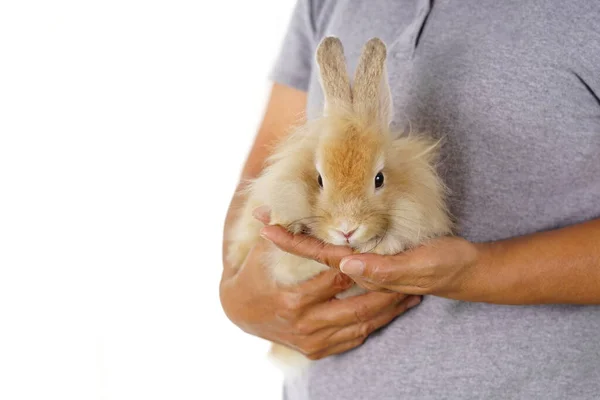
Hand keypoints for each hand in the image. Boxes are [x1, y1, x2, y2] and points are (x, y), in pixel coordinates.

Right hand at [219, 211, 421, 359]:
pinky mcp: (317, 351)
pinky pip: (353, 339)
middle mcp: (306, 324)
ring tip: (411, 296)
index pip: (338, 279)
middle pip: (358, 307)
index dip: (364, 266)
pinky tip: (391, 313)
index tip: (385, 253)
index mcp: (295, 299)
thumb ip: (276, 231)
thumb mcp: (260, 254)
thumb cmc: (253, 278)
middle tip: (411, 279)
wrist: (241, 314)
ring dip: (388, 312)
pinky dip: (374, 327)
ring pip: (361, 326)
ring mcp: (313, 340)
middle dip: (387, 294)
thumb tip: (269, 206)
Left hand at [260, 224, 484, 299]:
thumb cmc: (442, 266)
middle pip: (314, 253)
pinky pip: (339, 251)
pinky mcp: (373, 258)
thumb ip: (383, 271)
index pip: (320, 255)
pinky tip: (310, 232)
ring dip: (298, 236)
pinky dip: (320, 241)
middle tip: (260, 216)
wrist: (462, 270)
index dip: (292, 241)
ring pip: (324, 252)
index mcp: (364, 269)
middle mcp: (358, 268)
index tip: (265, 227)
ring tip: (275, 221)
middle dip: (286, 236)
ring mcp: (364, 264)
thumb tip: (345, 265)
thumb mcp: (417, 266)